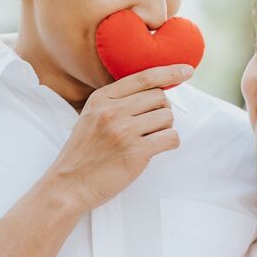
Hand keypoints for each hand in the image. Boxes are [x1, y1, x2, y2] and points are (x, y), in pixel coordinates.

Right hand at [46, 64, 192, 211]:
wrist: (69, 185)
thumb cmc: (84, 152)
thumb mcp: (91, 116)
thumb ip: (116, 101)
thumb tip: (155, 91)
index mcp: (101, 98)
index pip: (144, 78)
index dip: (169, 72)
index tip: (187, 71)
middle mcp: (113, 111)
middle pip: (159, 97)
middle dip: (162, 110)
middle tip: (151, 125)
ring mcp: (125, 132)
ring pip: (167, 117)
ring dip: (165, 128)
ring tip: (150, 138)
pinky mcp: (136, 153)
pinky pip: (170, 138)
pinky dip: (170, 142)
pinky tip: (157, 148)